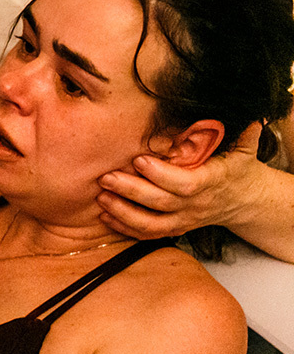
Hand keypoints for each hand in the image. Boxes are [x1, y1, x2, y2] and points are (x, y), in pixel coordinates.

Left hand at [96, 123, 263, 238]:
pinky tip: (105, 217)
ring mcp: (183, 220)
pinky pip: (147, 234)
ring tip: (101, 197)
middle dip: (130, 191)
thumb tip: (252, 119)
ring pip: (150, 224)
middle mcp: (194, 206)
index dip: (160, 175)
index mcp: (209, 184)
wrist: (244, 201)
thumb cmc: (238, 170)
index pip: (183, 183)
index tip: (138, 160)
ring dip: (122, 213)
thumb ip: (245, 137)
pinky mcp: (174, 229)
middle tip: (106, 177)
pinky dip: (125, 228)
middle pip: (159, 203)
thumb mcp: (245, 152)